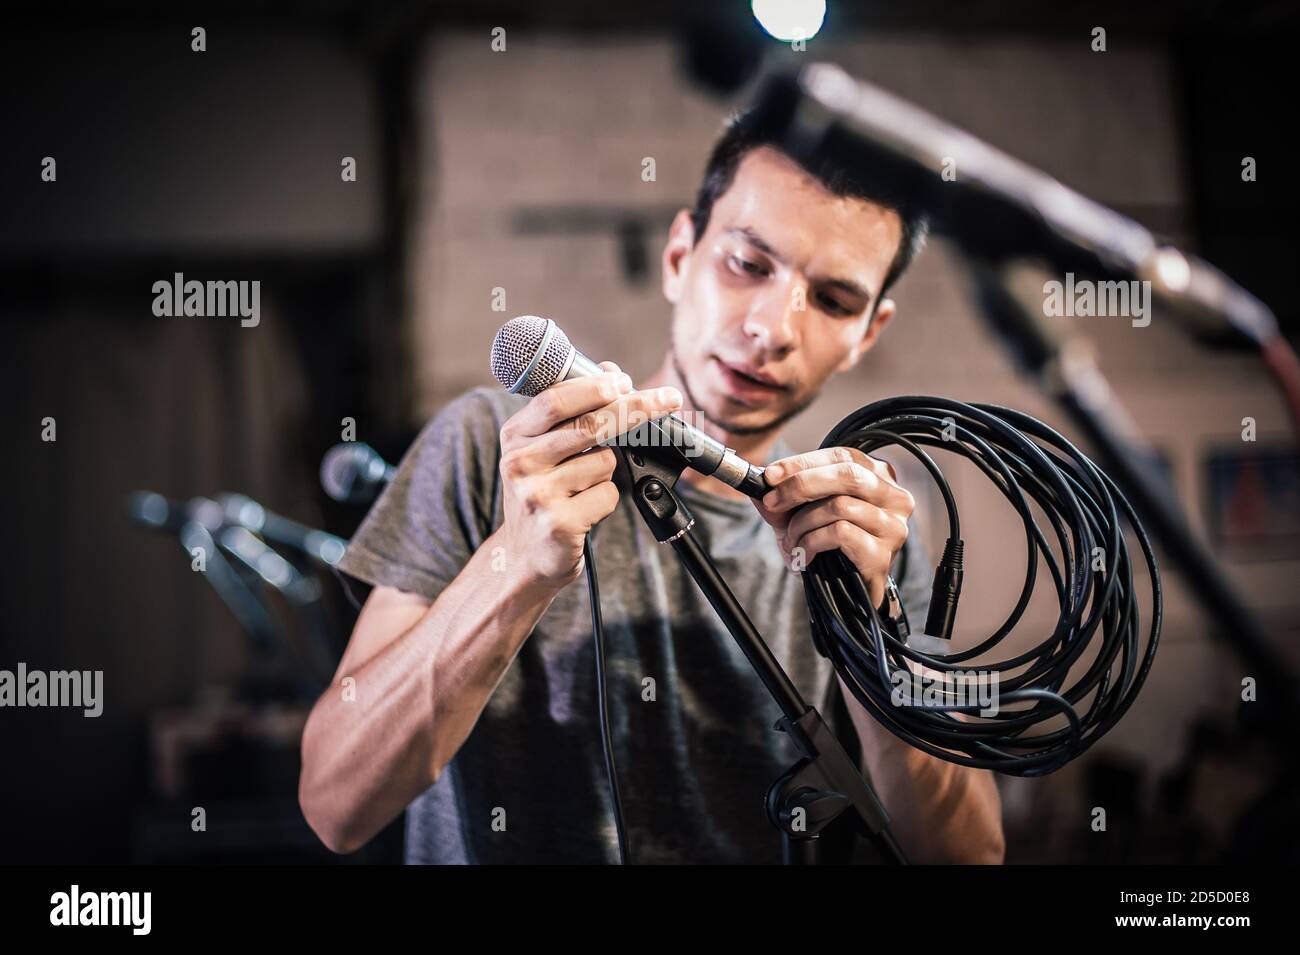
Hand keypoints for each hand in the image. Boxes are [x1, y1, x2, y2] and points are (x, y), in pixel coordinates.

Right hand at [496, 362, 682, 588]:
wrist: (525, 555)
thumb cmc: (543, 493)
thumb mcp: (544, 449)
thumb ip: (574, 412)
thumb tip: (612, 373)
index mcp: (516, 434)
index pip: (557, 400)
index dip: (595, 387)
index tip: (626, 381)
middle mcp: (520, 462)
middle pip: (589, 425)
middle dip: (635, 409)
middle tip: (668, 400)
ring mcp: (537, 494)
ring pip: (605, 462)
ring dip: (608, 471)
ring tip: (582, 487)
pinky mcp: (558, 523)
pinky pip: (608, 495)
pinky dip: (606, 500)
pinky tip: (584, 510)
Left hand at [753, 447, 914, 604]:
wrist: (848, 594)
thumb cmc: (829, 545)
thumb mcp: (803, 512)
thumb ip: (784, 496)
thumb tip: (759, 482)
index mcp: (878, 476)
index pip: (843, 456)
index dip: (803, 462)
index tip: (770, 475)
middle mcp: (894, 497)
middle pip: (848, 475)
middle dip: (800, 486)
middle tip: (772, 502)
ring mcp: (893, 526)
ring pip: (841, 506)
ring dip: (802, 523)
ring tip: (790, 540)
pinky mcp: (883, 554)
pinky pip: (841, 533)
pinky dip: (812, 542)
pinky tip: (804, 555)